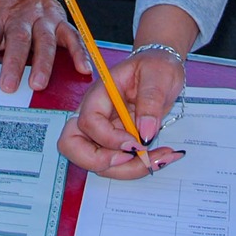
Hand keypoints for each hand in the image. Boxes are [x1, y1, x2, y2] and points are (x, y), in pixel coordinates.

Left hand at [0, 0, 88, 92]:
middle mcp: (20, 14)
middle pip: (17, 40)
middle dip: (13, 64)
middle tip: (8, 86)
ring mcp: (42, 17)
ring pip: (45, 40)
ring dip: (43, 63)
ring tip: (38, 83)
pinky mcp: (59, 18)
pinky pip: (72, 35)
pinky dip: (79, 51)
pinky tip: (82, 68)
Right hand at [56, 47, 186, 177]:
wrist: (162, 69)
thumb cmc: (156, 66)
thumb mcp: (158, 75)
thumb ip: (151, 101)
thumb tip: (146, 132)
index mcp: (100, 94)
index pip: (88, 121)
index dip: (108, 138)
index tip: (136, 143)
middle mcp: (95, 115)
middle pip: (72, 146)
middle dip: (100, 162)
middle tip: (131, 160)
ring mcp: (104, 131)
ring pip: (99, 163)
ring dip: (128, 169)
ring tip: (161, 157)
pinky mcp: (116, 142)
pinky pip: (119, 164)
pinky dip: (138, 167)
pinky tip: (161, 156)